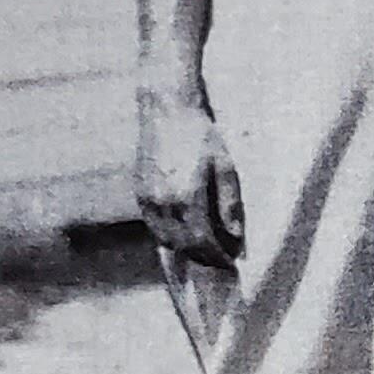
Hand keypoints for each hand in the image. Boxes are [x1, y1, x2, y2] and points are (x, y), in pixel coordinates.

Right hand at [137, 91, 242, 264]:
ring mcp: (147, 198)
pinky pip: (153, 225)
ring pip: (165, 239)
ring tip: (203, 250)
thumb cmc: (201, 136)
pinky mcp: (139, 192)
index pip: (202, 241)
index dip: (217, 256)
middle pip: (183, 245)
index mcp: (187, 196)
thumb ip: (230, 204)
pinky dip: (168, 237)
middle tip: (219, 260)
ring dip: (185, 250)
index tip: (230, 262)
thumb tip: (235, 235)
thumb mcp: (226, 167)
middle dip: (203, 257)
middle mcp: (163, 201)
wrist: (167, 111)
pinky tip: (182, 235)